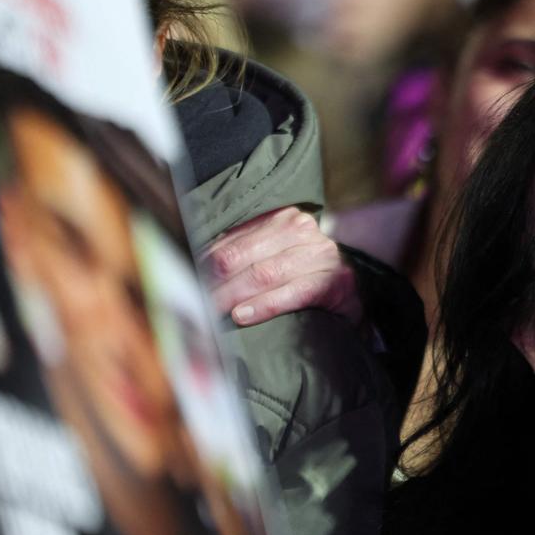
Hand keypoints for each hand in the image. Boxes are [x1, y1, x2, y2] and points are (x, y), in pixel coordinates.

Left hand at [200, 207, 361, 326]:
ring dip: (233, 295)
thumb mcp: (272, 259)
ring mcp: (322, 256)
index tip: (183, 281)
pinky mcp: (338, 282)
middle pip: (244, 256)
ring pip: (266, 273)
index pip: (233, 240)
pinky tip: (243, 315)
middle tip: (191, 303)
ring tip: (211, 311)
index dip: (205, 262)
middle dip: (214, 282)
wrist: (351, 299)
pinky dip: (265, 305)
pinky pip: (295, 293)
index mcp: (282, 219)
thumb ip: (240, 258)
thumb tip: (193, 269)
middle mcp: (303, 231)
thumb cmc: (302, 280)